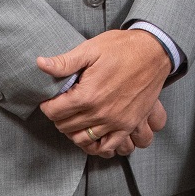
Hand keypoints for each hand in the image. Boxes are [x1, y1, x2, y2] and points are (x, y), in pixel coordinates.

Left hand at [37, 29, 172, 155]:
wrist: (154, 52)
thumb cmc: (121, 48)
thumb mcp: (90, 49)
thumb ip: (64, 62)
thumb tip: (40, 64)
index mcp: (87, 95)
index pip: (54, 112)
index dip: (47, 105)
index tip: (50, 99)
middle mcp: (100, 113)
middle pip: (66, 127)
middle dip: (59, 117)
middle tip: (61, 106)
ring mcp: (115, 122)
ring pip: (83, 140)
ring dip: (73, 132)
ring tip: (74, 119)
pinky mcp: (128, 125)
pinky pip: (107, 147)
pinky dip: (96, 146)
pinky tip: (91, 135)